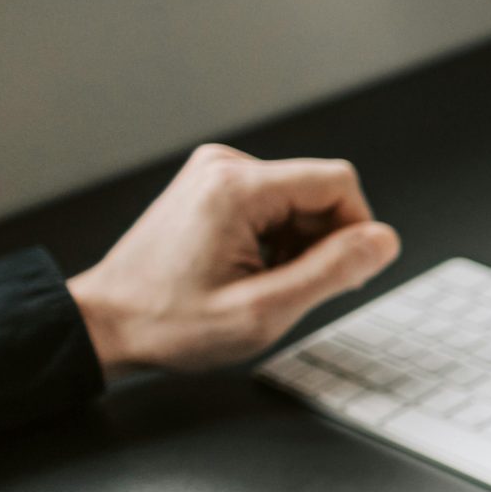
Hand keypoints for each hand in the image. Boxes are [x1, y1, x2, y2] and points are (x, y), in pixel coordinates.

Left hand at [66, 144, 400, 377]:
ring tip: (263, 283)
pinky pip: (275, 204)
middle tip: (293, 289)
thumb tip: (384, 241)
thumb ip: (333, 272)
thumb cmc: (171, 324)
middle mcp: (225, 166)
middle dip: (323, 243)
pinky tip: (250, 270)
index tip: (341, 275)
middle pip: (320, 191)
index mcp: (237, 189)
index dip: (357, 231)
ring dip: (299, 244)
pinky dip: (277, 239)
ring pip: (300, 201)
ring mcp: (215, 173)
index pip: (339, 183)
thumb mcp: (265, 311)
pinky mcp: (212, 186)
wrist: (106, 324)